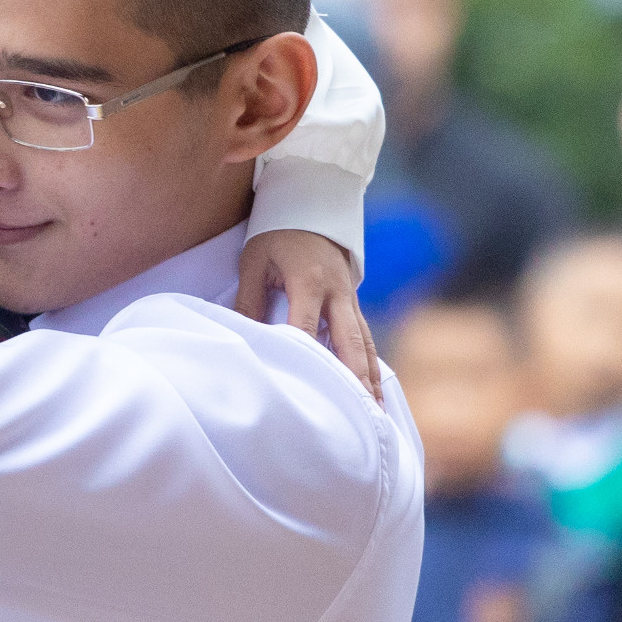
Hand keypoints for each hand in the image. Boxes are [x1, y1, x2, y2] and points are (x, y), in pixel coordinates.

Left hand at [235, 228, 379, 400]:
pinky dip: (371, 365)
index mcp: (309, 281)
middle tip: (362, 415)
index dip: (306, 358)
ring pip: (365, 344)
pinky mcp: (353, 303)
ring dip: (371, 379)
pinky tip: (375, 391)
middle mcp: (337, 294)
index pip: (307, 327)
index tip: (308, 390)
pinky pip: (366, 338)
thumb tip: (244, 338)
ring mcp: (350, 299)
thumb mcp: (255, 261)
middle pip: (349, 343)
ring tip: (377, 414)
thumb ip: (249, 300)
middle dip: (355, 380)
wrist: (311, 206)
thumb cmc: (276, 235)